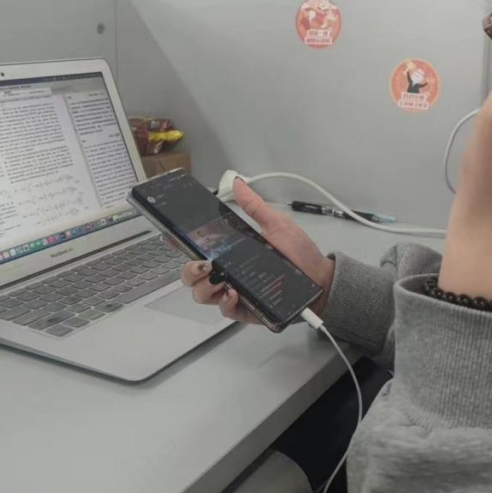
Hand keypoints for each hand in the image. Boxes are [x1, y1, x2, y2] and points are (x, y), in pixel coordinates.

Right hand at [179, 179, 335, 323]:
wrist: (319, 280)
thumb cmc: (298, 253)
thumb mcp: (276, 224)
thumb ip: (254, 206)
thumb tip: (238, 182)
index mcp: (230, 251)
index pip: (197, 248)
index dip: (180, 243)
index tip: (172, 236)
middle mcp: (227, 272)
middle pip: (191, 275)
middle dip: (188, 269)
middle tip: (203, 263)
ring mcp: (234, 291)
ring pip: (201, 294)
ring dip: (204, 287)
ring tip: (219, 279)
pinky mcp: (245, 309)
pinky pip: (224, 310)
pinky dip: (225, 301)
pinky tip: (233, 292)